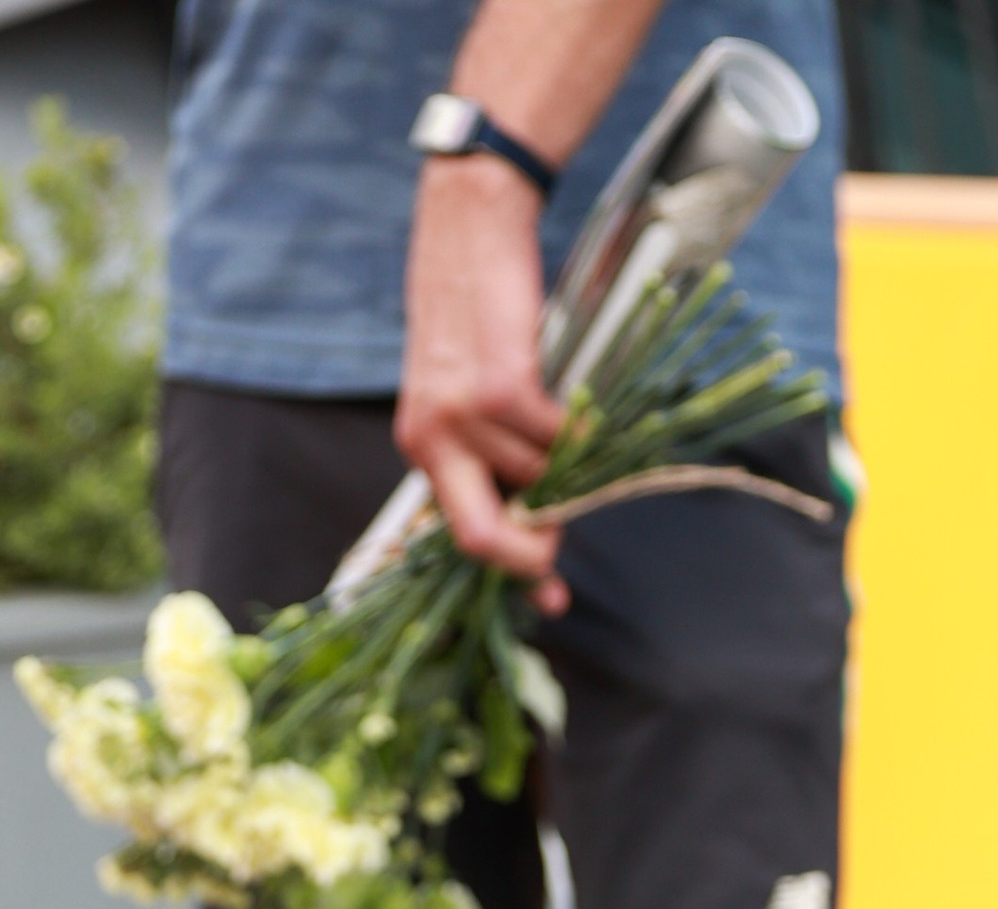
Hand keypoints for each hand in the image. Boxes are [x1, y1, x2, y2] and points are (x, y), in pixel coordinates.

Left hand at [396, 154, 570, 601]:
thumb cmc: (479, 307)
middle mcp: (430, 437)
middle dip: (533, 549)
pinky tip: (569, 397)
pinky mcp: (497, 388)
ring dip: (563, 457)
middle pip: (483, 538)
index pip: (463, 536)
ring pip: (536, 478)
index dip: (513, 574)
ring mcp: (460, 415)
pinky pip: (555, 440)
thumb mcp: (471, 392)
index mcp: (421, 445)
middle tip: (562, 532)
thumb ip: (496, 456)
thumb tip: (545, 521)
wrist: (471, 224)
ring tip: (559, 413)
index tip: (552, 596)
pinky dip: (576, 428)